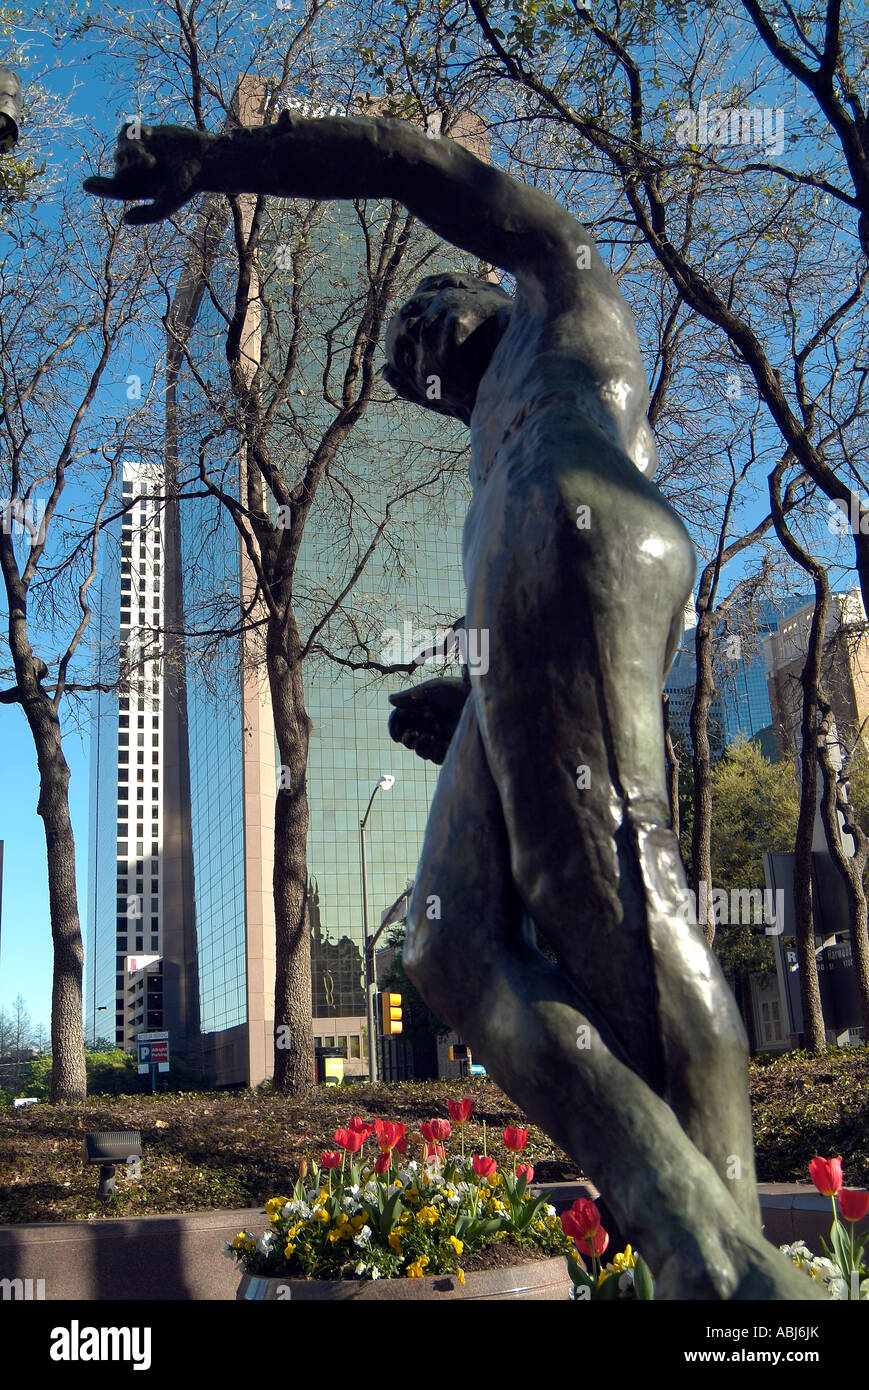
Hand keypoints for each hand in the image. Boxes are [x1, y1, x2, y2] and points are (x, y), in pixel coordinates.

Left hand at [83, 123, 209, 225]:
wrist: (203, 160)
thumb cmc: (186, 184)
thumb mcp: (167, 205)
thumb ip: (147, 216)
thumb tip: (125, 220)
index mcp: (138, 188)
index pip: (113, 188)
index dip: (99, 187)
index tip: (86, 184)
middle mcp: (136, 170)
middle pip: (118, 163)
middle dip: (129, 160)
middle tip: (150, 161)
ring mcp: (140, 151)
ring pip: (121, 145)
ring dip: (132, 147)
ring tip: (151, 151)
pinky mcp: (145, 134)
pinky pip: (126, 129)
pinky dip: (134, 131)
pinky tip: (150, 135)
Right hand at [388, 677, 468, 764]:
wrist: (479, 699)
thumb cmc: (458, 689)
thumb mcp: (434, 689)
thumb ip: (411, 695)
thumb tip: (390, 700)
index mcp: (418, 711)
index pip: (399, 722)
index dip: (394, 728)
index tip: (395, 733)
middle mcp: (426, 725)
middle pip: (407, 739)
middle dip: (406, 739)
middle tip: (413, 734)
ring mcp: (438, 737)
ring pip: (420, 751)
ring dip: (420, 747)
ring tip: (428, 737)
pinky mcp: (450, 747)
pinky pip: (437, 757)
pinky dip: (434, 752)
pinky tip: (440, 743)